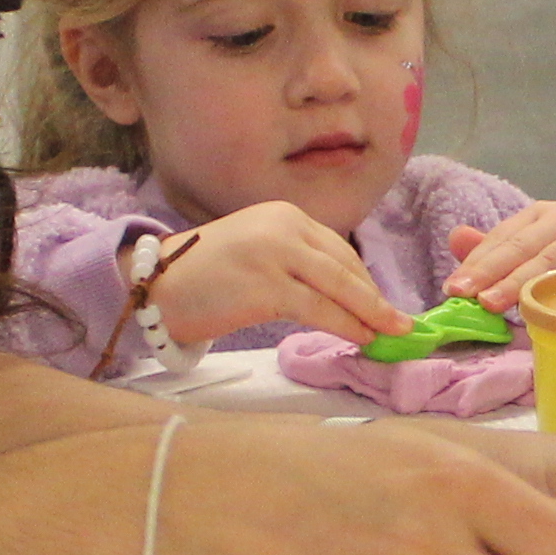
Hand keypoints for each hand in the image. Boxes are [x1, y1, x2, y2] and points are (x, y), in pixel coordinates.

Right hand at [148, 198, 392, 345]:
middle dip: (376, 298)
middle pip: (346, 266)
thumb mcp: (254, 250)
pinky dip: (347, 326)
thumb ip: (294, 261)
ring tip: (391, 335)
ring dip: (371, 314)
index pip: (338, 249)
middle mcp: (283, 226)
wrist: (154, 284)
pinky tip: (362, 339)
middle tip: (401, 324)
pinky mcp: (266, 286)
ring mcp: (275, 254)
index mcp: (283, 215)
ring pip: (339, 287)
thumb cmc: (202, 276)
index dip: (366, 280)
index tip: (383, 304)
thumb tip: (342, 295)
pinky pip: (320, 309)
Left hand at [441, 199, 555, 302]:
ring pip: (553, 261)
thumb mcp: (536, 245)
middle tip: (467, 295)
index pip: (503, 236)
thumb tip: (455, 238)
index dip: (478, 261)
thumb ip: (496, 248)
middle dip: (493, 271)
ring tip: (493, 303)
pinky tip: (543, 310)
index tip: (454, 288)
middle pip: (525, 246)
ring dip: (522, 282)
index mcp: (542, 214)